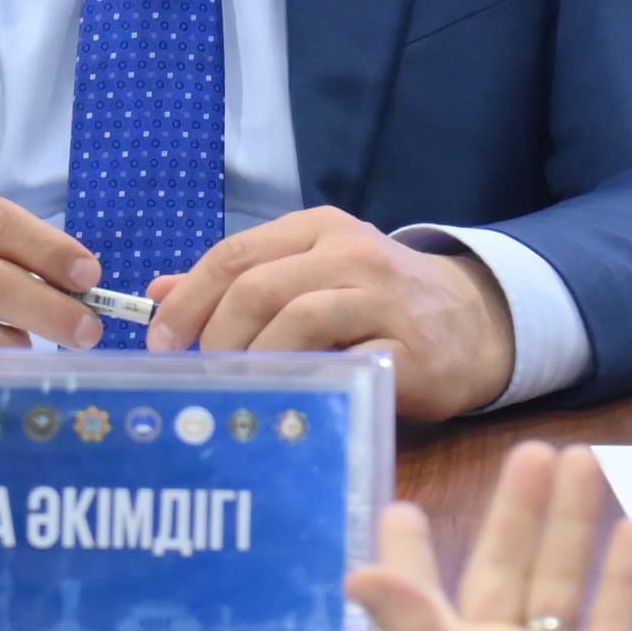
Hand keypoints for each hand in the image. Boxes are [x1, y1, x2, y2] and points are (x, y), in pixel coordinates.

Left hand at [142, 208, 514, 419]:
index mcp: (318, 230)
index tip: (160, 342)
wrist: (472, 324)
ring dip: (253, 360)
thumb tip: (159, 292)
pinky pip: (344, 363)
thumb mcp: (310, 276)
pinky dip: (307, 381)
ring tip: (235, 387)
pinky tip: (287, 400)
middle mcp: (350, 253)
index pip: (234, 254)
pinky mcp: (408, 348)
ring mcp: (383, 298)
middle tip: (196, 373)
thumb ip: (240, 282)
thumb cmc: (377, 303)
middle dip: (213, 336)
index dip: (188, 300)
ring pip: (297, 320)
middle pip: (257, 288)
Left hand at [342, 443, 631, 630]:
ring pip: (563, 582)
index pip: (421, 594)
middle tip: (536, 449)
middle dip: (519, 511)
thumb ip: (414, 630)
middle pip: (506, 568)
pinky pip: (614, 622)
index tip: (400, 504)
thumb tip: (355, 570)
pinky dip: (622, 577)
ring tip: (586, 463)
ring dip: (573, 526)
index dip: (409, 551)